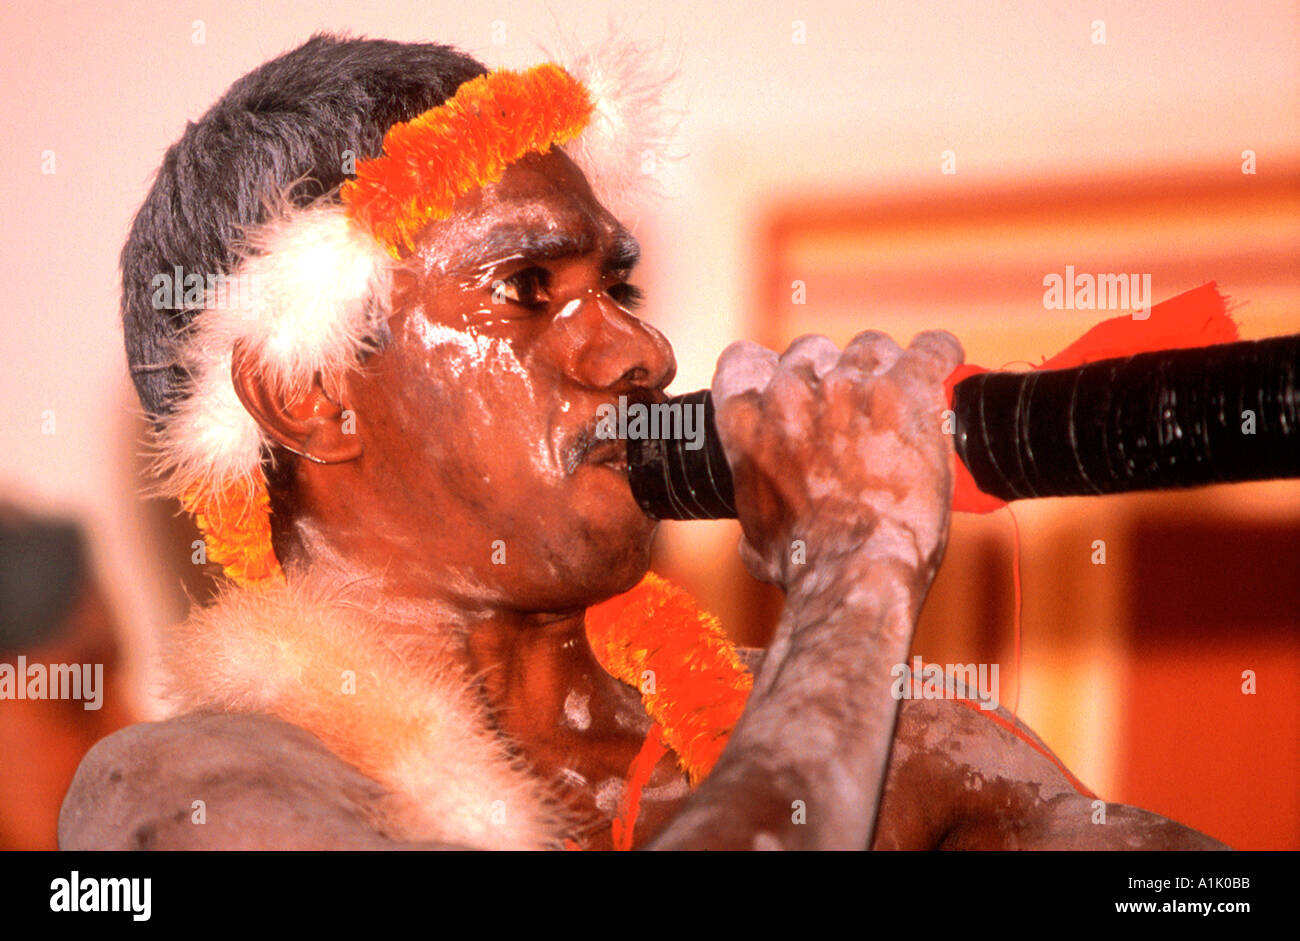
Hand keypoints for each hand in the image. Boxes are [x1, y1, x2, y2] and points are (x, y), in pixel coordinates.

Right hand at [710, 330, 963, 596]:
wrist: (853, 571)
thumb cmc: (805, 564)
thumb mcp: (757, 537)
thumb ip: (756, 508)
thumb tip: (761, 529)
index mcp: (746, 420)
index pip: (745, 361)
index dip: (770, 374)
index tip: (791, 392)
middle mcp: (792, 391)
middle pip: (812, 350)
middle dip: (831, 374)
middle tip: (853, 409)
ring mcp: (849, 386)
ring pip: (870, 347)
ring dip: (884, 368)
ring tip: (901, 397)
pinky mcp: (905, 391)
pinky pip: (930, 350)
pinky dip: (939, 355)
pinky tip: (943, 366)